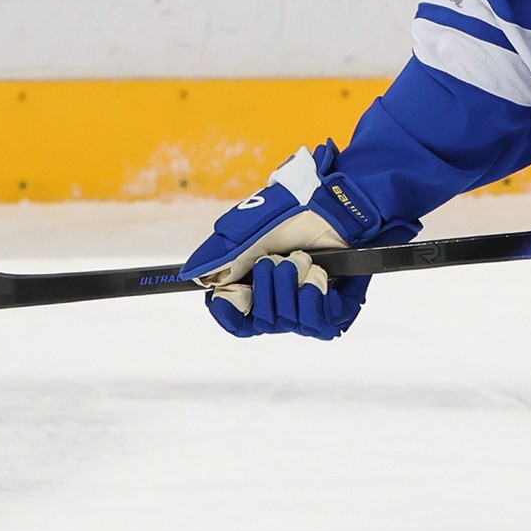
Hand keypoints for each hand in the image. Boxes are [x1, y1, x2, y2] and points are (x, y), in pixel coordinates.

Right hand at [178, 140, 408, 338]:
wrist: (339, 204)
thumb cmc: (295, 212)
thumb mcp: (248, 230)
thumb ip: (219, 255)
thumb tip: (191, 276)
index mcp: (257, 284)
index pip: (236, 320)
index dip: (230, 312)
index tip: (231, 293)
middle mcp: (282, 300)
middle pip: (261, 324)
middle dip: (268, 289)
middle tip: (278, 260)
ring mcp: (309, 307)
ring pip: (289, 324)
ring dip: (292, 289)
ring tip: (304, 260)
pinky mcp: (337, 310)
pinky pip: (320, 327)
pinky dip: (315, 300)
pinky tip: (319, 277)